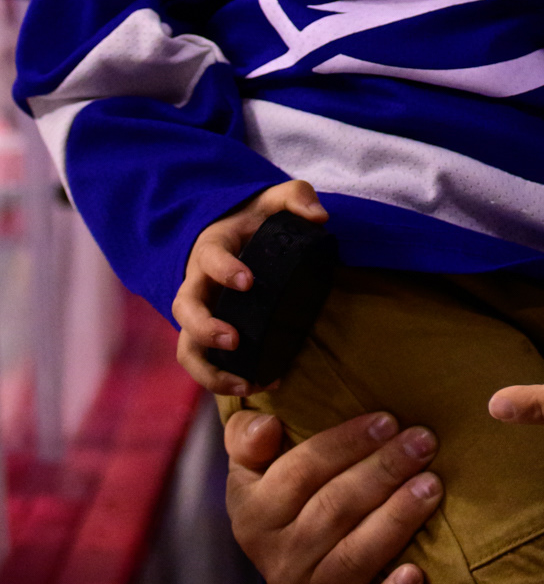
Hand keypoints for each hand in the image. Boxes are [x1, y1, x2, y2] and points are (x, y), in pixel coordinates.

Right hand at [173, 177, 328, 393]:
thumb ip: (297, 197)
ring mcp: (199, 313)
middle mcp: (197, 283)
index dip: (224, 270)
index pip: (210, 258)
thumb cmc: (256, 221)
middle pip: (185, 308)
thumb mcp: (275, 201)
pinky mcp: (206, 335)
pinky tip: (257, 386)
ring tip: (244, 383)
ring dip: (208, 369)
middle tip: (234, 340)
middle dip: (205, 327)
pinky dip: (222, 380)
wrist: (233, 236)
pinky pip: (203, 363)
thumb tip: (319, 216)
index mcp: (212, 248)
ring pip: (186, 346)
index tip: (248, 282)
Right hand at [225, 408, 441, 583]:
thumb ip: (248, 435)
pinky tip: (416, 574)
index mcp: (253, 515)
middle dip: (384, 471)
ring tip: (432, 486)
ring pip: (354, 557)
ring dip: (396, 520)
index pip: (301, 472)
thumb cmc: (288, 493)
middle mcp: (276, 562)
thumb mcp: (254, 463)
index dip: (346, 443)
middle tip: (423, 443)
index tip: (388, 420)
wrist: (297, 563)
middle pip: (334, 509)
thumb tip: (267, 426)